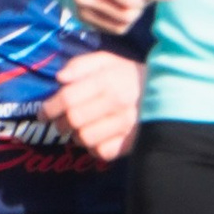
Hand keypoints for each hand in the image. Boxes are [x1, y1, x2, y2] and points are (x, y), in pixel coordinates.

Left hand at [52, 49, 146, 164]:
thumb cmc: (129, 75)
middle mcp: (117, 103)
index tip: (43, 113)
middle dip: (61, 123)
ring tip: (83, 128)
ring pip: (85, 138)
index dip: (50, 107)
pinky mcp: (132, 142)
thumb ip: (81, 65)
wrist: (170, 91)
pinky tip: (99, 137)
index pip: (69, 98)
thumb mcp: (108, 61)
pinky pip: (101, 152)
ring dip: (77, 135)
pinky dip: (95, 147)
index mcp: (108, 80)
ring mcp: (126, 125)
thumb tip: (60, 78)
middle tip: (60, 122)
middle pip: (74, 120)